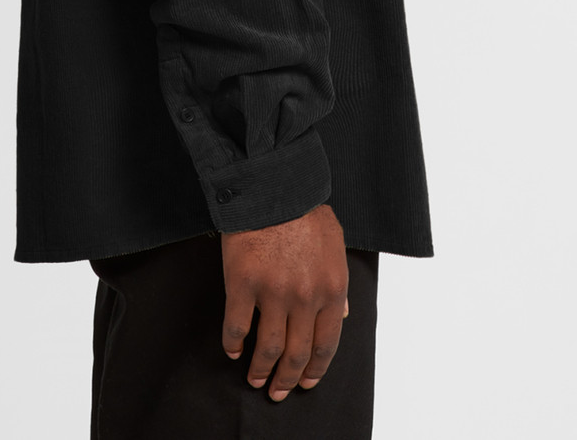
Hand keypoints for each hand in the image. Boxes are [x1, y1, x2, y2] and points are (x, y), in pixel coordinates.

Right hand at [220, 202, 348, 400]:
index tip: (307, 382)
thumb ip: (339, 282)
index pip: (326, 345)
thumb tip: (343, 315)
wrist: (273, 185)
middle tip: (278, 391)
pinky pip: (237, 327)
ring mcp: (273, 293)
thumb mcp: (335, 243)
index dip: (315, 370)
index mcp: (332, 289)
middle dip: (288, 379)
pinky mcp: (243, 284)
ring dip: (261, 369)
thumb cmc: (304, 210)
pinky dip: (234, 345)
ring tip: (255, 378)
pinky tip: (233, 351)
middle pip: (297, 354)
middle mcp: (306, 297)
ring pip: (268, 348)